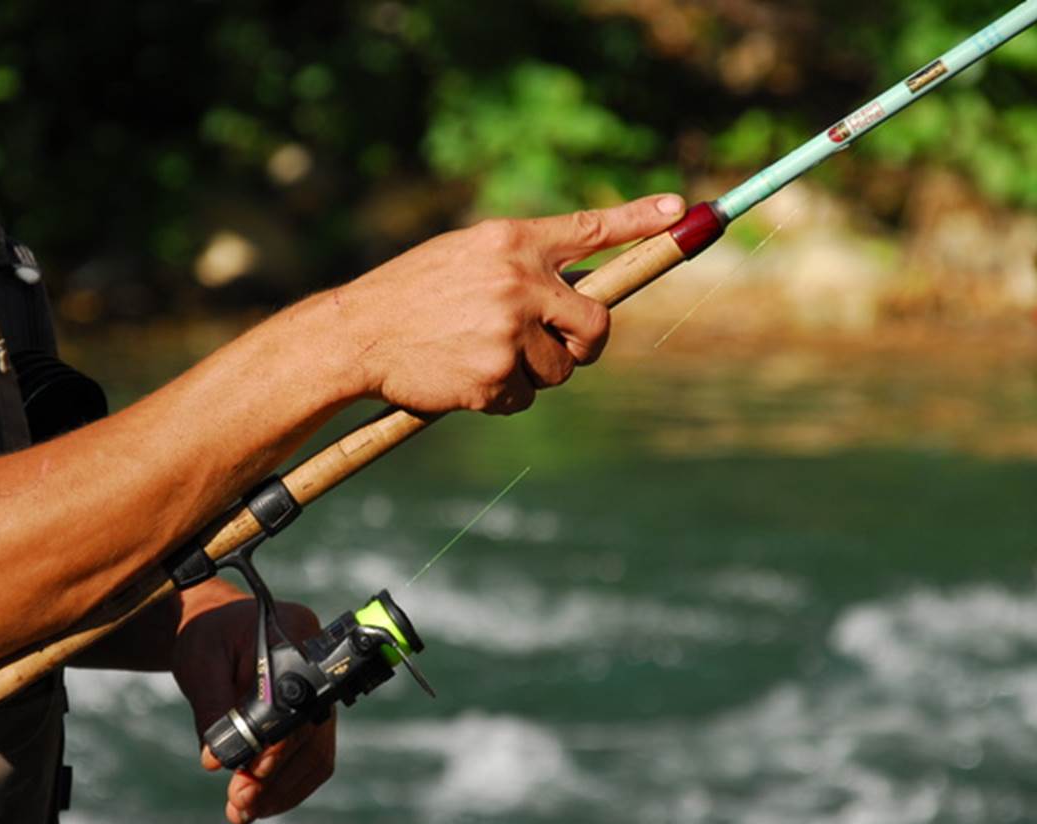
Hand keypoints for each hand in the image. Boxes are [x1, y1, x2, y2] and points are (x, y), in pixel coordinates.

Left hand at [170, 584, 336, 823]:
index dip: (279, 742)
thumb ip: (212, 706)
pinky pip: (312, 761)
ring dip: (282, 791)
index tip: (252, 772)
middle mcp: (320, 668)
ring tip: (243, 812)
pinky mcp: (314, 721)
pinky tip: (258, 804)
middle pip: (311, 734)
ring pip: (317, 755)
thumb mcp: (200, 661)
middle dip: (276, 777)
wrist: (217, 629)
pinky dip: (287, 788)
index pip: (297, 700)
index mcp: (297, 636)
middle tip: (239, 804)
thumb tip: (217, 759)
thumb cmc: (209, 636)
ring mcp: (322, 697)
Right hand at [334, 194, 685, 414]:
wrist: (357, 334)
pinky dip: (501, 398)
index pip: (590, 227)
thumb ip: (521, 264)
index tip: (679, 210)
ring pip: (559, 370)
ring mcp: (508, 331)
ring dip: (533, 374)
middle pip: (597, 324)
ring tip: (482, 358)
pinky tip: (465, 380)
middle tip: (563, 351)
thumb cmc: (411, 294)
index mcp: (512, 241)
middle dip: (586, 346)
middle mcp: (518, 281)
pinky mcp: (494, 377)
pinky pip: (523, 399)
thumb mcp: (466, 255)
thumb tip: (577, 291)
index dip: (639, 221)